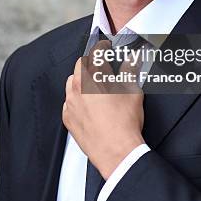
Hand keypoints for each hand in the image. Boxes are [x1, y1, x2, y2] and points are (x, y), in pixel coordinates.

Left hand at [62, 39, 144, 179]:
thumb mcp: (133, 91)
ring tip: (97, 89)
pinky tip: (90, 106)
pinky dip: (77, 100)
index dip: (102, 48)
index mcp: (93, 77)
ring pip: (71, 83)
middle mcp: (77, 88)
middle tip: (104, 70)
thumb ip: (131, 71)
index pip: (94, 53)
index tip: (107, 49)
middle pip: (80, 66)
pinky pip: (68, 102)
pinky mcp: (68, 118)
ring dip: (81, 81)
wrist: (117, 152)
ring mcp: (70, 104)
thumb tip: (132, 60)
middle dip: (92, 64)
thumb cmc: (124, 123)